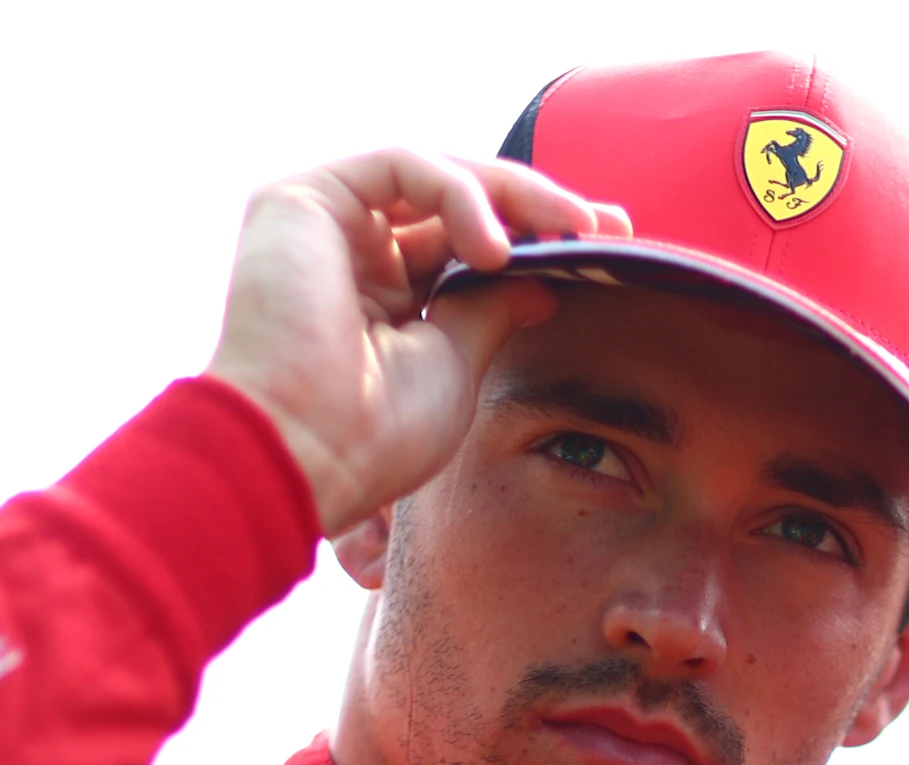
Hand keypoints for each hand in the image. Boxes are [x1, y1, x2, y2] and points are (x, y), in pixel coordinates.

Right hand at [205, 151, 630, 532]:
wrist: (301, 453)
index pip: (464, 242)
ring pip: (434, 174)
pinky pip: (402, 165)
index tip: (607, 241)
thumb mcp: (456, 362)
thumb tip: (541, 278)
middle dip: (535, 203)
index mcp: (382, 295)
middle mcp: (349, 251)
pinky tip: (496, 245)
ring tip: (564, 227)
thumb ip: (491, 309)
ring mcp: (322, 221)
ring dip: (509, 192)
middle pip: (454, 200)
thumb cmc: (371, 433)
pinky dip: (458, 193)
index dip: (534, 234)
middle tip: (605, 220)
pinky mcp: (302, 199)